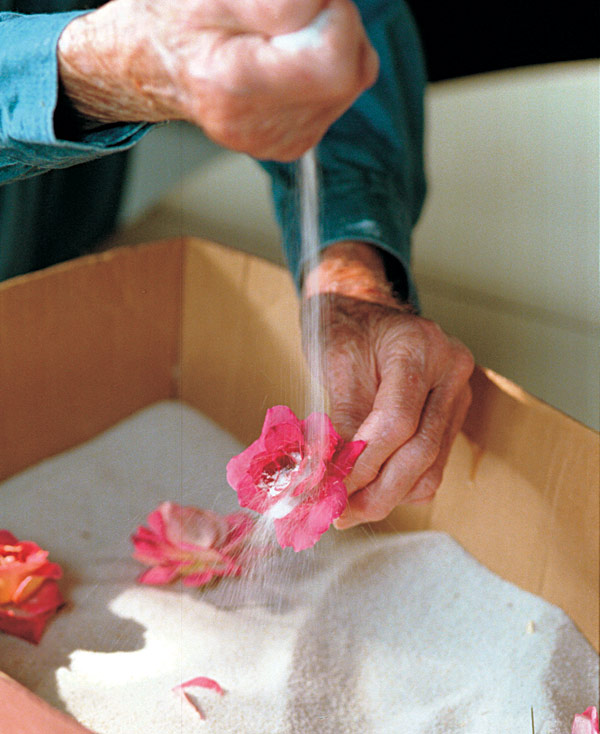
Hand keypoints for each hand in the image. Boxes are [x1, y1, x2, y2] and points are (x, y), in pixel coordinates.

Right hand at [57, 0, 377, 160]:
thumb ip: (278, 2)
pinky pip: (338, 97)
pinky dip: (323, 70)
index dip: (331, 10)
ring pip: (352, 81)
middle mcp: (259, 127)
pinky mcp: (291, 145)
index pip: (333, 55)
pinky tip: (286, 63)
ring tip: (282, 39)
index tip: (299, 1)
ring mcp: (278, 142)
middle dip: (335, 25)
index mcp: (235, 86)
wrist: (152, 68)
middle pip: (351, 70)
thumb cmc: (175, 24)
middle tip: (291, 14)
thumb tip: (323, 8)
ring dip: (331, 45)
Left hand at [302, 242, 473, 527]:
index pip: (397, 421)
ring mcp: (456, 395)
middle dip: (377, 492)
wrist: (362, 304)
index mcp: (420, 348)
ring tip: (347, 507)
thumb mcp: (335, 362)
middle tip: (338, 513)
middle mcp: (450, 372)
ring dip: (389, 496)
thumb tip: (330, 475)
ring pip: (432, 467)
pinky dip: (400, 484)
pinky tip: (368, 489)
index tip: (329, 488)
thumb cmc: (344, 325)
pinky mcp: (449, 414)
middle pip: (421, 452)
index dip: (362, 463)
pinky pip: (432, 463)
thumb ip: (340, 417)